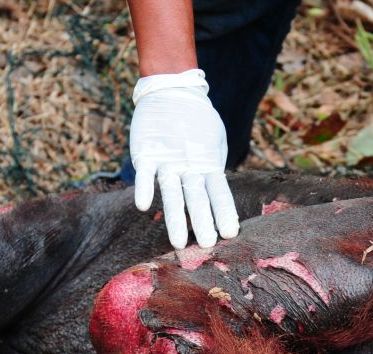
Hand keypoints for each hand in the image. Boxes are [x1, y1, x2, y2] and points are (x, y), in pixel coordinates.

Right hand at [130, 69, 239, 249]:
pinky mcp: (146, 153)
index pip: (219, 193)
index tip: (229, 234)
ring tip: (177, 242)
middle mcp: (189, 164)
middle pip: (196, 198)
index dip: (223, 213)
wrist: (172, 89)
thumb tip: (219, 192)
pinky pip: (144, 173)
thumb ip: (216, 166)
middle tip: (207, 245)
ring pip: (171, 193)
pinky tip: (143, 205)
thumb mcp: (216, 140)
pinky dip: (143, 187)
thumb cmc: (198, 119)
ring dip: (175, 218)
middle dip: (203, 222)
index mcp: (208, 163)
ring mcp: (166, 160)